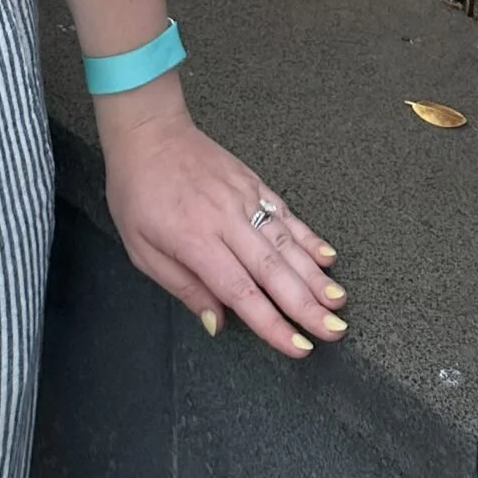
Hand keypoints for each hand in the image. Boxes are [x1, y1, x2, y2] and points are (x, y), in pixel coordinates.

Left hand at [99, 95, 346, 360]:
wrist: (148, 131)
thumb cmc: (137, 192)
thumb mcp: (141, 249)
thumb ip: (183, 287)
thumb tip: (217, 324)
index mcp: (195, 240)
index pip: (241, 291)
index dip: (272, 323)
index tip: (299, 346)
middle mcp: (226, 219)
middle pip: (273, 270)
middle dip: (307, 305)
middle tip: (335, 330)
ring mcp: (244, 197)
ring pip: (286, 242)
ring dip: (316, 275)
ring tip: (340, 302)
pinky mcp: (252, 182)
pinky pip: (285, 213)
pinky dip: (309, 236)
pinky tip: (328, 257)